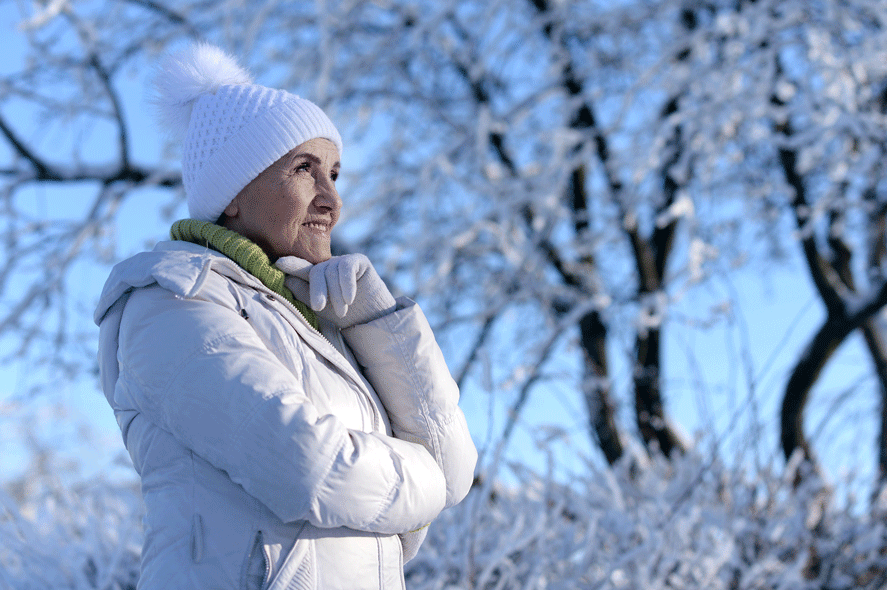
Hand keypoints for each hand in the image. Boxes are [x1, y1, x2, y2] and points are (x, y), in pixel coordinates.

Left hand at [276, 254, 395, 328]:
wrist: (372, 318)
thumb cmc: (344, 314)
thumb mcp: (321, 306)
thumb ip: (304, 292)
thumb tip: (285, 279)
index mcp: (315, 276)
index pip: (300, 268)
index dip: (291, 265)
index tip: (277, 263)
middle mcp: (327, 266)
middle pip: (316, 272)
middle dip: (317, 290)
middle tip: (319, 307)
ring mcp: (342, 261)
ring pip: (332, 272)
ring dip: (336, 294)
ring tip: (343, 311)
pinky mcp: (358, 260)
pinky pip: (347, 268)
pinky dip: (347, 284)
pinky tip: (350, 298)